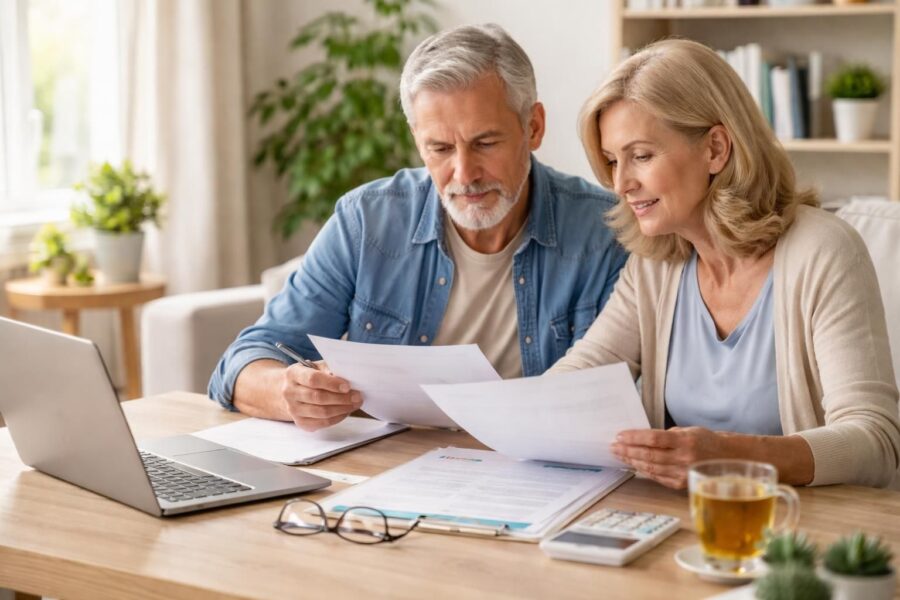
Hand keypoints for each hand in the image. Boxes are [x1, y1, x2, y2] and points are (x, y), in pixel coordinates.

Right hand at [280, 361, 362, 431]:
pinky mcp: (300, 422)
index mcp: (293, 374)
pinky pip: (322, 423)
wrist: (291, 391)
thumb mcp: (316, 367)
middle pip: (318, 397)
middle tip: (357, 396)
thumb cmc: (308, 376)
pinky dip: (337, 418)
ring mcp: (293, 409)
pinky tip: (346, 411)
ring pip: (321, 412)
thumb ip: (329, 370)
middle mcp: (289, 392)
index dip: (331, 383)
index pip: (312, 379)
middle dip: (341, 398)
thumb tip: (345, 379)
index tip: (347, 386)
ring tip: (355, 403)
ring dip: (342, 409)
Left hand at [610, 427, 733, 488]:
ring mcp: (683, 473)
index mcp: (686, 441)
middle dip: (628, 450)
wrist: (729, 459)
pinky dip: (644, 471)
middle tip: (613, 447)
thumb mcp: (689, 430)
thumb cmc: (707, 441)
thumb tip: (642, 438)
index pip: (653, 439)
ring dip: (632, 461)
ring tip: (620, 455)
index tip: (619, 436)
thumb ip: (667, 435)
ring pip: (651, 468)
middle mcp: (684, 458)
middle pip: (649, 455)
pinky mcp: (681, 484)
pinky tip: (634, 465)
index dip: (634, 438)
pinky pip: (658, 477)